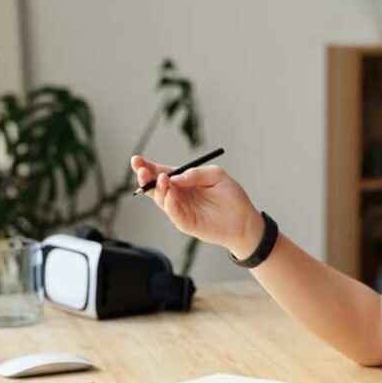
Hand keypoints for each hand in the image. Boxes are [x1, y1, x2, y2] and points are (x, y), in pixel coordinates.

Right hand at [130, 155, 262, 254]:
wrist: (245, 219)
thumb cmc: (231, 196)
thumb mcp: (216, 175)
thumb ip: (195, 173)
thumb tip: (175, 177)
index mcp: (182, 181)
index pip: (160, 172)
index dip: (147, 167)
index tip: (137, 160)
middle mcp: (178, 195)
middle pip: (154, 186)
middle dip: (145, 177)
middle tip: (141, 170)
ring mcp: (180, 209)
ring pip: (161, 199)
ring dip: (158, 188)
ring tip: (162, 179)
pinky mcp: (185, 222)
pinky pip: (173, 212)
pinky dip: (170, 203)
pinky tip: (171, 193)